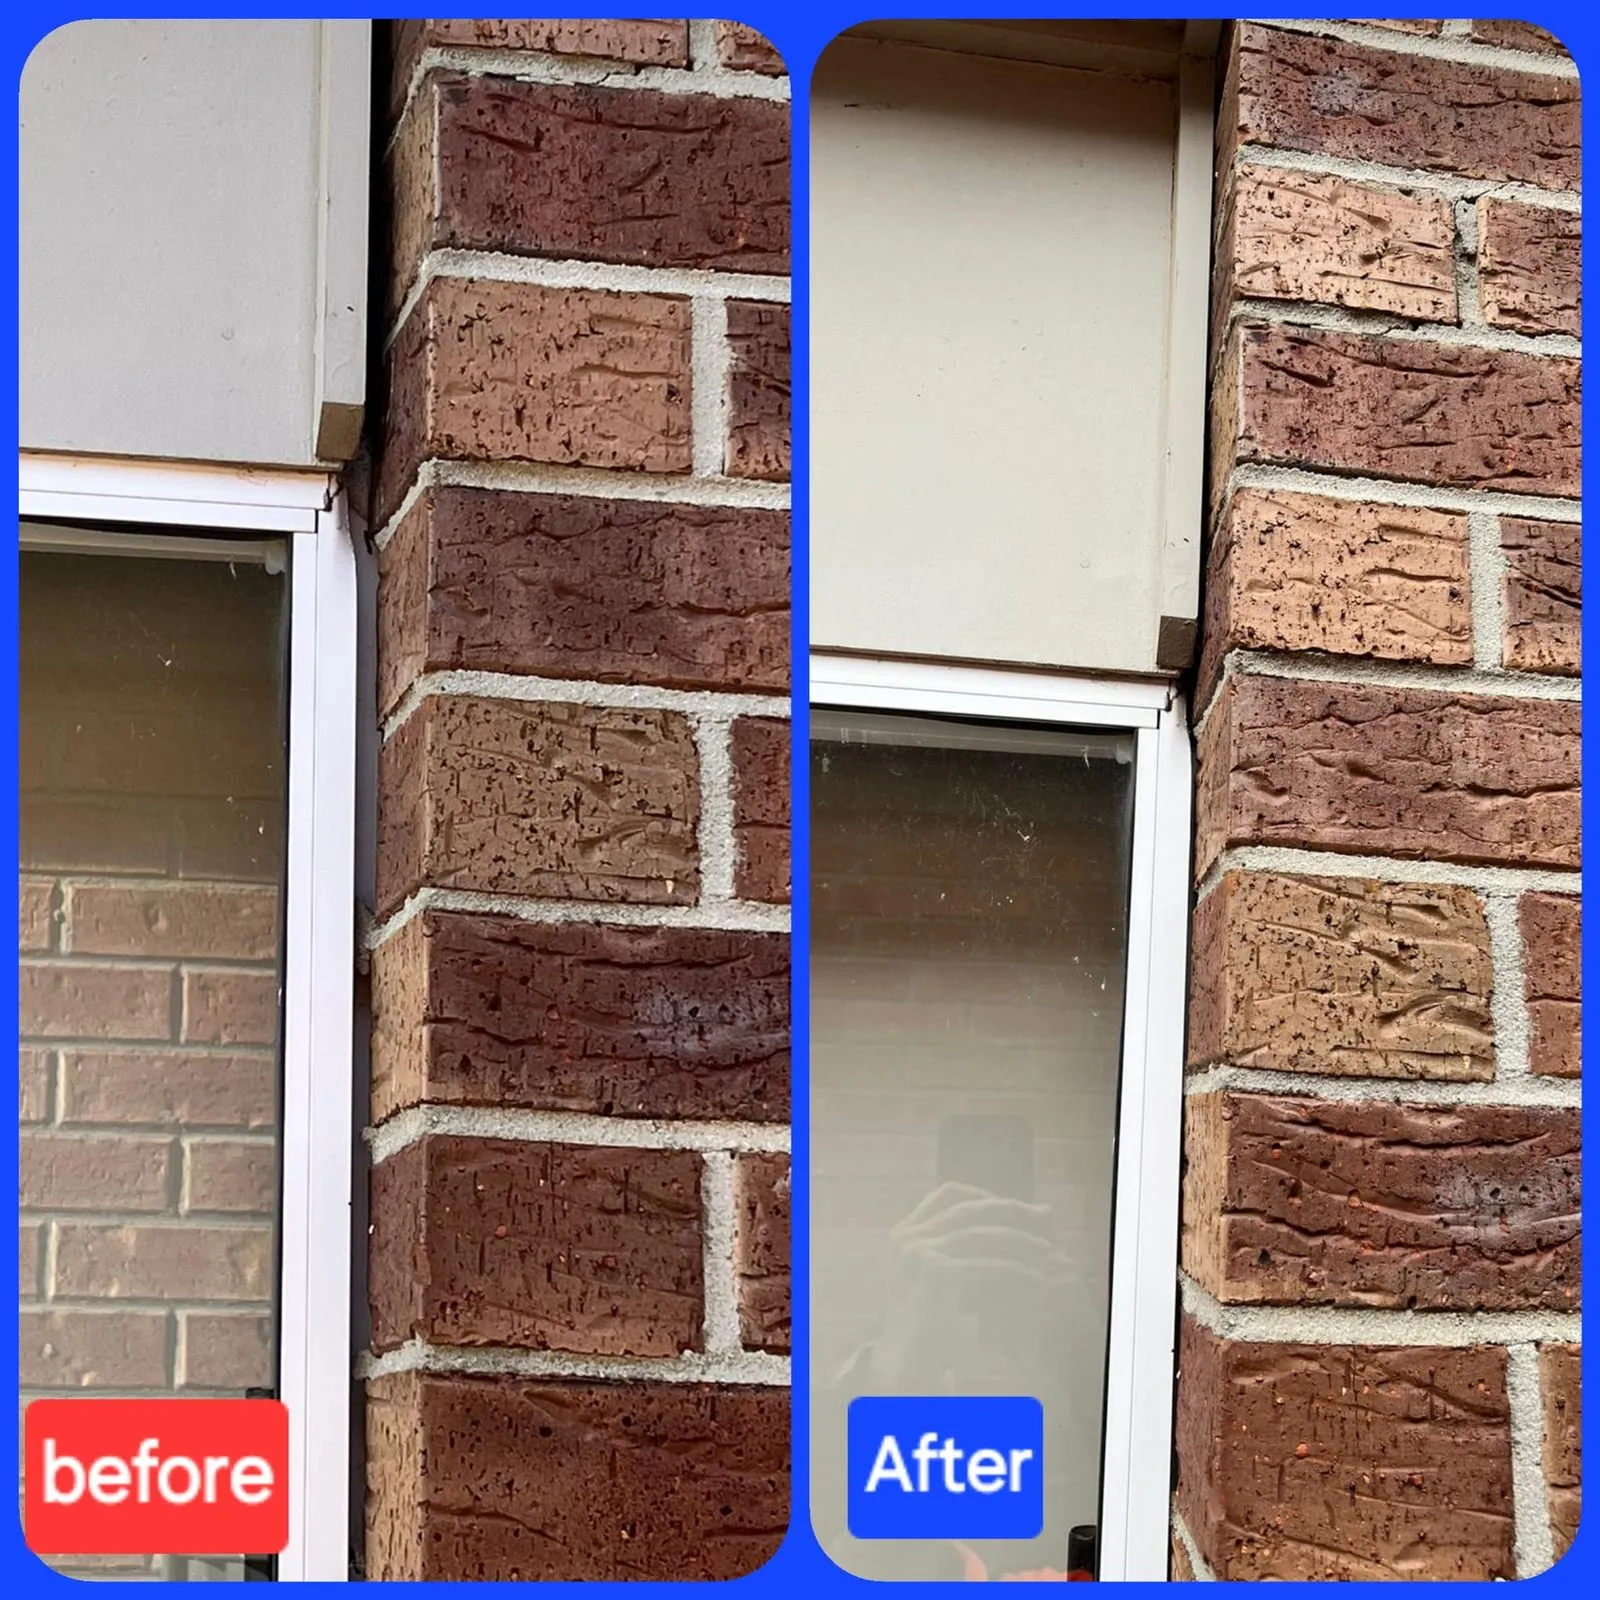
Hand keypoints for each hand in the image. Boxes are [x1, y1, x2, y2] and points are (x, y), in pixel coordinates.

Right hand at [875, 1181, 1075, 1385]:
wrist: (905, 1366)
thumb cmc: (927, 1325)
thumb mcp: (933, 1275)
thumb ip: (953, 1246)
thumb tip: (998, 1220)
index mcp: (902, 1233)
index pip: (946, 1194)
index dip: (982, 1195)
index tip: (1011, 1207)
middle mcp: (906, 1238)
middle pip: (968, 1208)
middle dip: (1009, 1211)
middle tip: (1040, 1220)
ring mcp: (918, 1254)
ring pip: (981, 1235)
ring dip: (1019, 1240)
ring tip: (1045, 1250)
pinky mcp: (936, 1275)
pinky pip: (987, 1265)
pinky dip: (1016, 1271)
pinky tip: (1035, 1278)